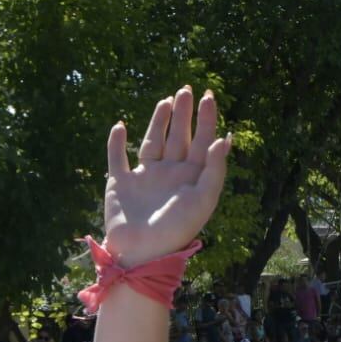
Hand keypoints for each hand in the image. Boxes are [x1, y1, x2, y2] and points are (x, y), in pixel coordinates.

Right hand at [103, 87, 231, 265]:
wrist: (142, 251)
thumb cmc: (176, 229)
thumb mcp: (203, 199)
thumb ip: (214, 170)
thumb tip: (224, 139)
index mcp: (191, 178)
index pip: (201, 142)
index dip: (206, 120)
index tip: (209, 97)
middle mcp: (169, 174)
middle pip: (178, 137)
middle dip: (184, 114)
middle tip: (187, 90)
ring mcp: (145, 177)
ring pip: (153, 142)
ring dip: (158, 122)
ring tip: (166, 101)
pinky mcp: (120, 183)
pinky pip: (117, 158)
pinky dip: (116, 142)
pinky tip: (120, 126)